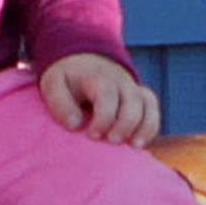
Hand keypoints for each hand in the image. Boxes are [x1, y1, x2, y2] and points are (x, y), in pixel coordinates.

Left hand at [40, 52, 161, 144]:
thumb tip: (75, 125)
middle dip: (124, 125)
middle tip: (110, 140)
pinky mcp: (138, 95)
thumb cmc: (66, 78)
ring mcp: (131, 87)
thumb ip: (60, 104)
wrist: (82, 59)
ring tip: (133, 145)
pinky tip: (139, 142)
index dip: (103, 119)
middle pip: (133, 102)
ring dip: (144, 126)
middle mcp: (120, 81)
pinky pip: (152, 107)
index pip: (108, 97)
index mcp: (98, 77)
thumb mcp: (53, 85)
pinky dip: (151, 125)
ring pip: (147, 104)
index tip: (91, 134)